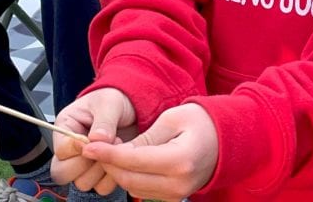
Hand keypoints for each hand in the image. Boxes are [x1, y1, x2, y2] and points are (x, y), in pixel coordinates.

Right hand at [51, 88, 137, 195]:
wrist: (134, 108)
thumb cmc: (115, 100)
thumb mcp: (109, 103)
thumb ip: (103, 121)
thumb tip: (97, 139)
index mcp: (65, 127)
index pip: (60, 150)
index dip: (77, 149)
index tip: (94, 140)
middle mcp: (71, 149)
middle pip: (63, 172)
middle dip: (86, 164)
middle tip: (105, 148)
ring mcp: (84, 164)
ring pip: (82, 183)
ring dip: (101, 171)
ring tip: (115, 150)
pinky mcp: (99, 173)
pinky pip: (101, 188)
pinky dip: (112, 178)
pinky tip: (119, 159)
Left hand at [80, 103, 217, 201]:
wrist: (225, 140)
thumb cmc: (199, 122)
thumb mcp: (171, 119)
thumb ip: (144, 138)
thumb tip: (116, 150)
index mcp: (179, 160)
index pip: (133, 161)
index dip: (107, 153)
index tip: (87, 145)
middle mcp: (178, 183)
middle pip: (129, 179)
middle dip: (107, 163)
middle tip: (93, 146)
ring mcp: (177, 194)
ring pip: (132, 187)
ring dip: (116, 171)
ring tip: (110, 149)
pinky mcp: (174, 197)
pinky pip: (142, 190)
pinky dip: (128, 177)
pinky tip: (124, 160)